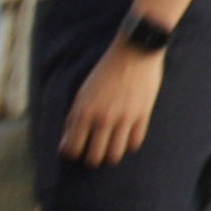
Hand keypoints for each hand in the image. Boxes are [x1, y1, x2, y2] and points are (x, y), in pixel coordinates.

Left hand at [62, 44, 165, 164]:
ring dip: (110, 155)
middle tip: (93, 153)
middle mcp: (103, 118)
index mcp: (84, 111)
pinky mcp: (143, 114)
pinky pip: (135, 143)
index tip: (75, 150)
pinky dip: (129, 145)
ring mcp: (124, 118)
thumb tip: (67, 141)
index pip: (72, 149)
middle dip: (91, 159)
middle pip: (94, 157)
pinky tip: (126, 137)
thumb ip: (74, 117)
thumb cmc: (106, 71)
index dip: (71, 154)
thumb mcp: (83, 92)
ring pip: (115, 155)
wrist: (135, 51)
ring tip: (110, 148)